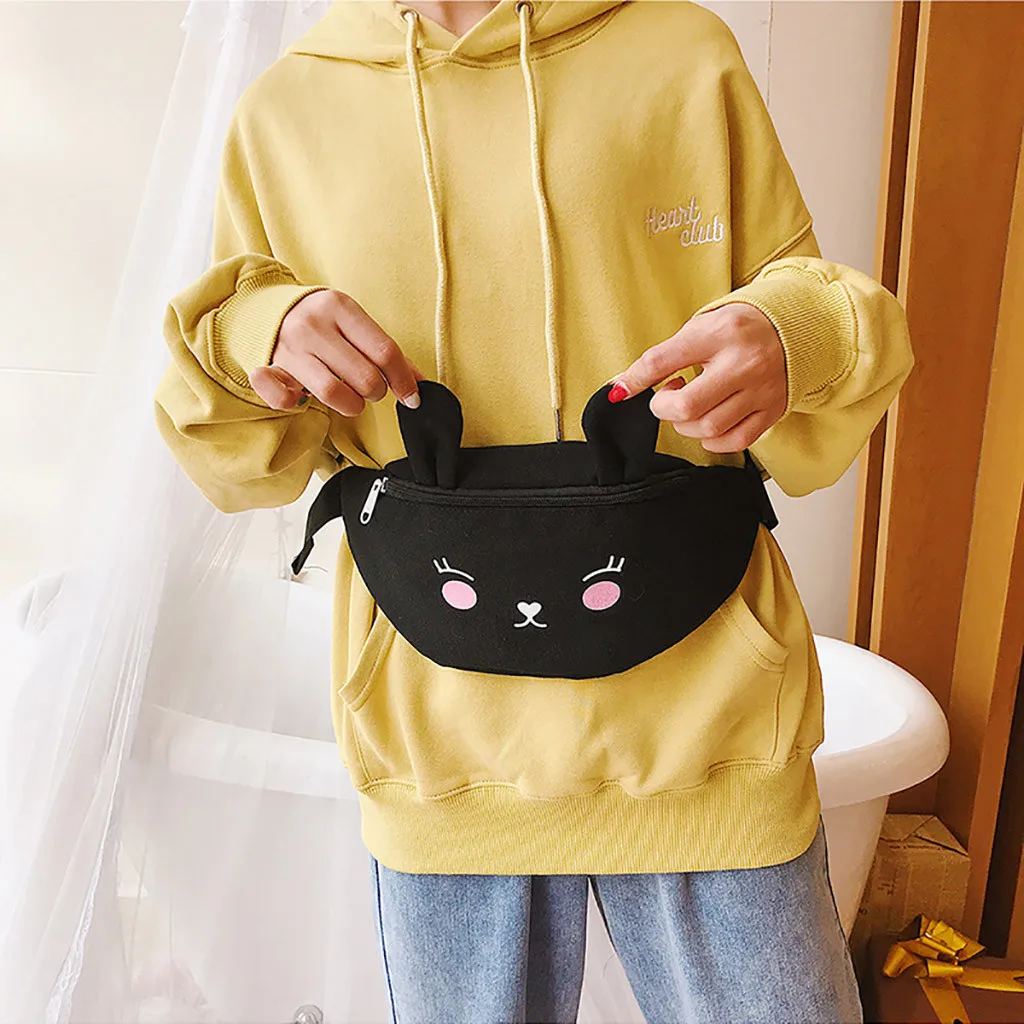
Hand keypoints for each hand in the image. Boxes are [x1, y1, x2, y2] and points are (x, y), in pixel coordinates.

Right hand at [249, 289, 422, 414]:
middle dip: (377, 392)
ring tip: (351, 399)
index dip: (404, 380)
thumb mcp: (352, 322)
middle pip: (365, 377)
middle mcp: (313, 325)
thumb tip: (420, 383)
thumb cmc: (320, 321)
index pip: (385, 351)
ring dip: (351, 405)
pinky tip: (302, 398)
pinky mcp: (268, 368)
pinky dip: (293, 402)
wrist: (262, 308)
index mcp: (340, 307)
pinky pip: (281, 397)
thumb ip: (384, 350)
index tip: (412, 398)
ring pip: (332, 392)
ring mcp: (289, 347)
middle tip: (372, 390)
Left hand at [609, 303, 786, 452]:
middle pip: (686, 405)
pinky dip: (711, 439)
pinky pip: (734, 441)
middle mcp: (743, 363)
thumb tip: (621, 387)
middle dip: (663, 408)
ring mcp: (761, 390)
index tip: (620, 391)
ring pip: (708, 427)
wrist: (794, 328)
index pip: (662, 361)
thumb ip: (663, 356)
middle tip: (666, 398)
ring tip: (690, 406)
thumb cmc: (738, 329)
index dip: (634, 380)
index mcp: (720, 333)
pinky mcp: (772, 411)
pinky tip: (708, 422)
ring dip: (686, 424)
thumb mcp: (700, 329)